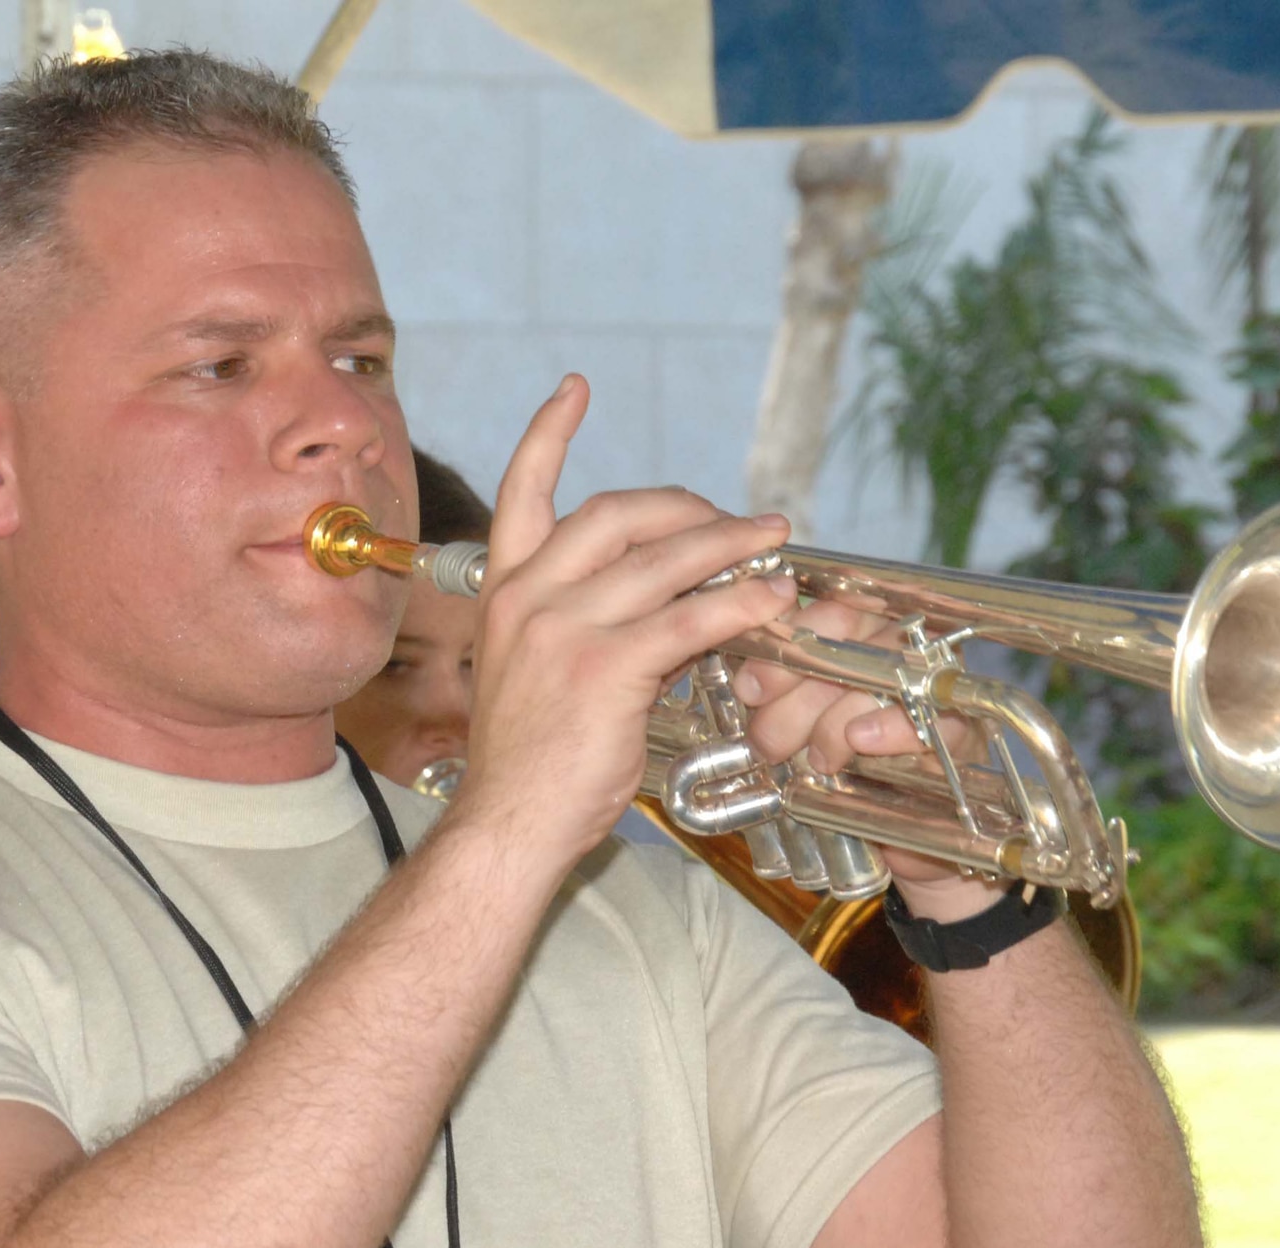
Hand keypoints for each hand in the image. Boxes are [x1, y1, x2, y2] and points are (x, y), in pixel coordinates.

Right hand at [451, 377, 797, 869]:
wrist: (507, 826)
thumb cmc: (530, 767)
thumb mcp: (541, 677)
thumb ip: (596, 629)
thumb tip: (676, 610)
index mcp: (504, 594)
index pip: (522, 493)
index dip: (549, 434)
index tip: (575, 388)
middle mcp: (528, 598)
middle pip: (616, 514)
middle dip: (686, 506)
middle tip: (737, 518)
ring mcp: (562, 629)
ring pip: (662, 560)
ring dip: (731, 544)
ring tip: (776, 540)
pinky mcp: (603, 667)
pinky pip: (689, 619)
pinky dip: (739, 603)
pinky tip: (772, 599)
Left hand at [730, 598, 1001, 919]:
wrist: (906, 840)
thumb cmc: (845, 774)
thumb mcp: (800, 731)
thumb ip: (778, 699)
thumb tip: (745, 681)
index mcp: (860, 636)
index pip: (829, 613)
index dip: (787, 643)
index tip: (749, 686)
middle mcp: (900, 650)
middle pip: (849, 645)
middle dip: (797, 692)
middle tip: (767, 740)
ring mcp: (935, 687)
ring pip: (883, 678)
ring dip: (834, 720)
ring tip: (814, 758)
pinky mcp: (961, 730)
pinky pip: (929, 716)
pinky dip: (891, 727)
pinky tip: (860, 739)